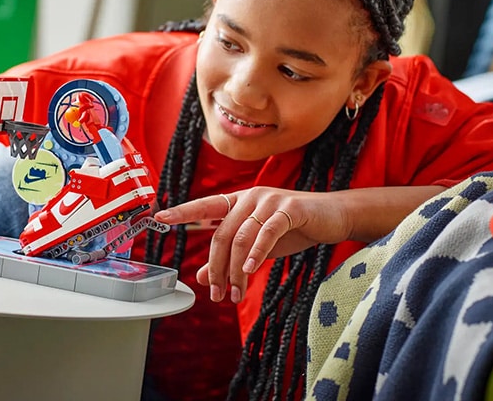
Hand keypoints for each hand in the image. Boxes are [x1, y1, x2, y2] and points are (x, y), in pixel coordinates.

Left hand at [154, 187, 351, 303]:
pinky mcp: (290, 209)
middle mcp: (250, 197)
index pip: (205, 205)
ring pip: (241, 238)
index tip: (159, 217)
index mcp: (238, 201)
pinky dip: (256, 253)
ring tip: (235, 293)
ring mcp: (269, 200)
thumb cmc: (292, 229)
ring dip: (235, 270)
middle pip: (221, 234)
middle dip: (216, 268)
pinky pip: (266, 232)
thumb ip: (230, 257)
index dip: (182, 211)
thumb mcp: (257, 246)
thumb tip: (202, 277)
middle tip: (216, 294)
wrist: (333, 217)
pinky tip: (249, 270)